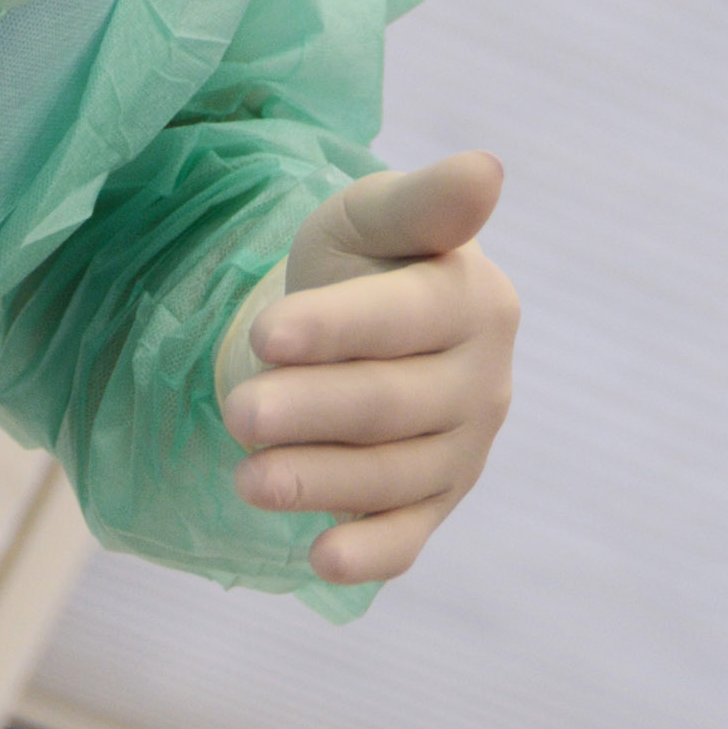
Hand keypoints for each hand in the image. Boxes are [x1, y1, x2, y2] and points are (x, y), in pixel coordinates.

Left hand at [222, 152, 517, 585]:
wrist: (360, 323)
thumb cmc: (367, 259)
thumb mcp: (376, 216)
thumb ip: (425, 199)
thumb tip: (489, 168)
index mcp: (474, 300)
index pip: (403, 319)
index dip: (333, 330)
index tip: (265, 334)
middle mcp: (483, 382)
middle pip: (390, 404)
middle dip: (310, 412)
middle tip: (238, 414)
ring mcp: (464, 450)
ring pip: (390, 475)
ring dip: (318, 482)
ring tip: (245, 479)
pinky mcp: (436, 504)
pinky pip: (408, 537)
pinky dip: (369, 553)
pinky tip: (322, 560)